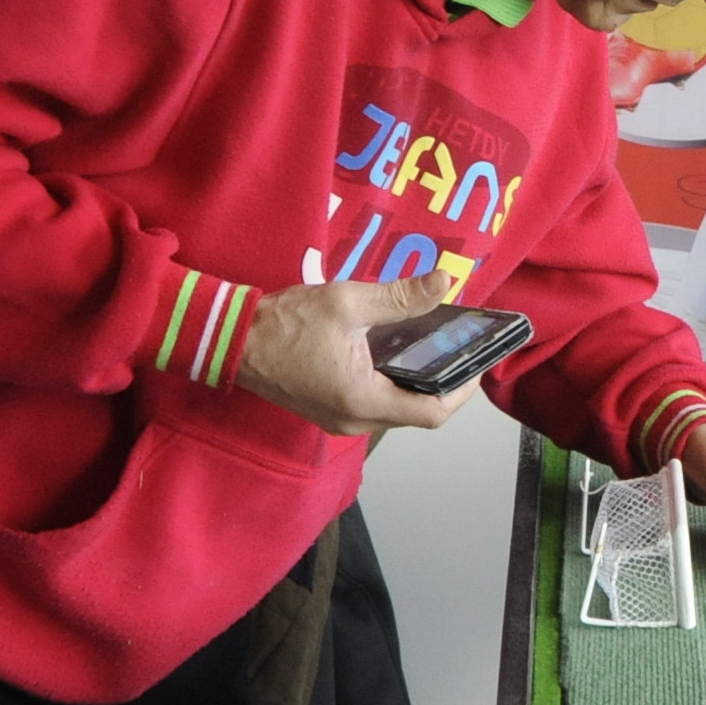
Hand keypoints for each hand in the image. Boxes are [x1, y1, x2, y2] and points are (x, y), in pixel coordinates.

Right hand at [235, 270, 480, 437]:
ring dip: (416, 381)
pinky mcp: (328, 410)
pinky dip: (393, 381)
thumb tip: (442, 282)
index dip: (461, 391)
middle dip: (442, 382)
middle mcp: (355, 422)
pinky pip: (374, 403)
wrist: (230, 340)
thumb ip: (400, 297)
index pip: (432, 413)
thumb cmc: (285, 324)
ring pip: (396, 408)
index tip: (476, 362)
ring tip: (432, 344)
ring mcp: (339, 420)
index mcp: (364, 402)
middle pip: (417, 412)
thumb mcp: (347, 302)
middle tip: (457, 346)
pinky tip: (398, 350)